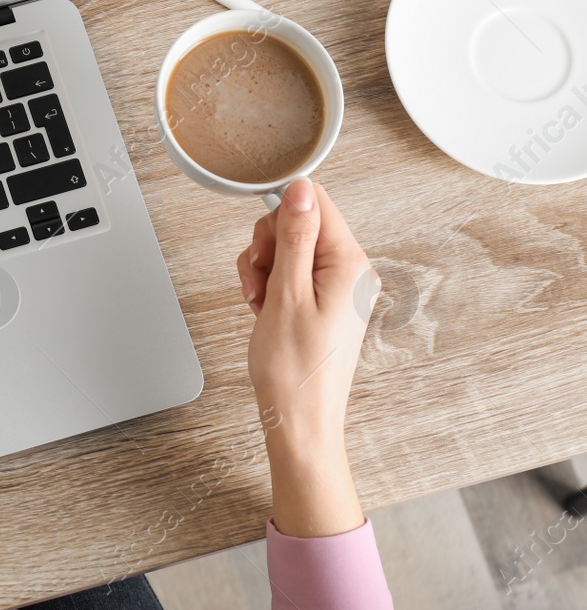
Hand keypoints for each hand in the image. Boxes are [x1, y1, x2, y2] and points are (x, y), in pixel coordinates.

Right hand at [236, 178, 378, 536]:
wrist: (300, 419)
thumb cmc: (294, 369)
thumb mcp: (285, 294)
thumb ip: (294, 237)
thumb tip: (300, 190)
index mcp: (349, 264)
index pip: (315, 203)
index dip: (279, 217)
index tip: (263, 248)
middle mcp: (351, 272)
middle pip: (299, 224)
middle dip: (267, 246)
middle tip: (258, 281)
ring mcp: (338, 288)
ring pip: (289, 249)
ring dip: (263, 269)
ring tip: (259, 302)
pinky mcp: (324, 302)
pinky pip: (292, 274)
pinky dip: (270, 286)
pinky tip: (263, 309)